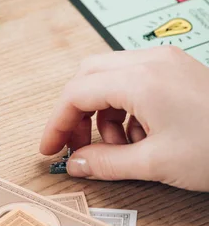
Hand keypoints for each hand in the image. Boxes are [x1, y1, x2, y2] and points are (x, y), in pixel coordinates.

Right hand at [40, 47, 208, 191]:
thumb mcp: (156, 164)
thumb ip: (106, 163)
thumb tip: (75, 163)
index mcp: (141, 80)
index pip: (76, 91)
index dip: (56, 122)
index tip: (50, 147)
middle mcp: (150, 62)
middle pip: (89, 76)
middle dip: (76, 112)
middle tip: (75, 145)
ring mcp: (165, 62)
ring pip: (110, 77)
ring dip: (102, 112)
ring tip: (118, 147)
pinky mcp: (176, 71)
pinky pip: (134, 81)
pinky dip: (124, 107)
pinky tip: (139, 135)